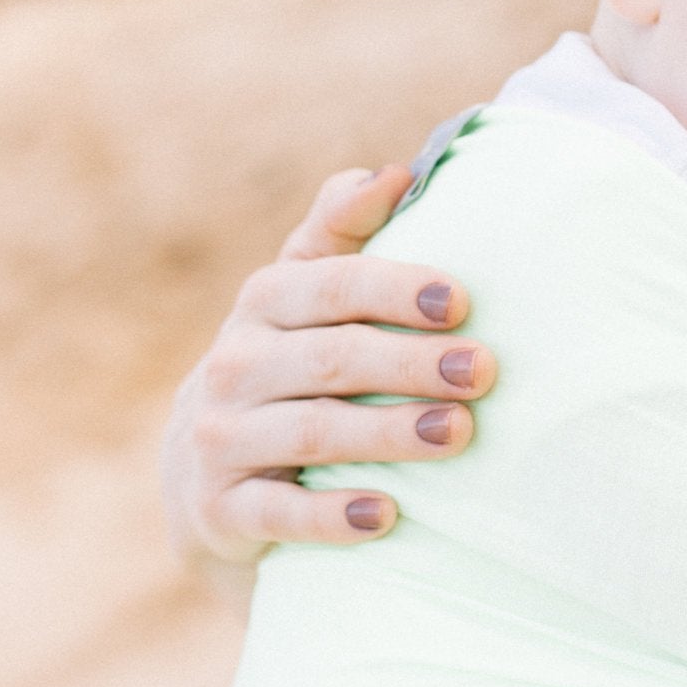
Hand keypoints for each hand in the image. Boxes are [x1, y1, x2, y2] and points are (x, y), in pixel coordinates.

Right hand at [161, 163, 496, 568]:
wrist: (202, 476)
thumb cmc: (285, 364)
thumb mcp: (301, 294)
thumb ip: (341, 230)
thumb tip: (394, 172)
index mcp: (264, 303)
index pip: (332, 285)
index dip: (397, 289)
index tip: (463, 300)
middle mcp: (235, 366)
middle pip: (332, 358)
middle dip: (410, 363)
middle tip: (484, 372)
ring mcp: (221, 440)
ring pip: (311, 433)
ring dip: (387, 432)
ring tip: (457, 433)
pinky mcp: (221, 510)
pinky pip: (279, 514)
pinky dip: (333, 514)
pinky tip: (388, 514)